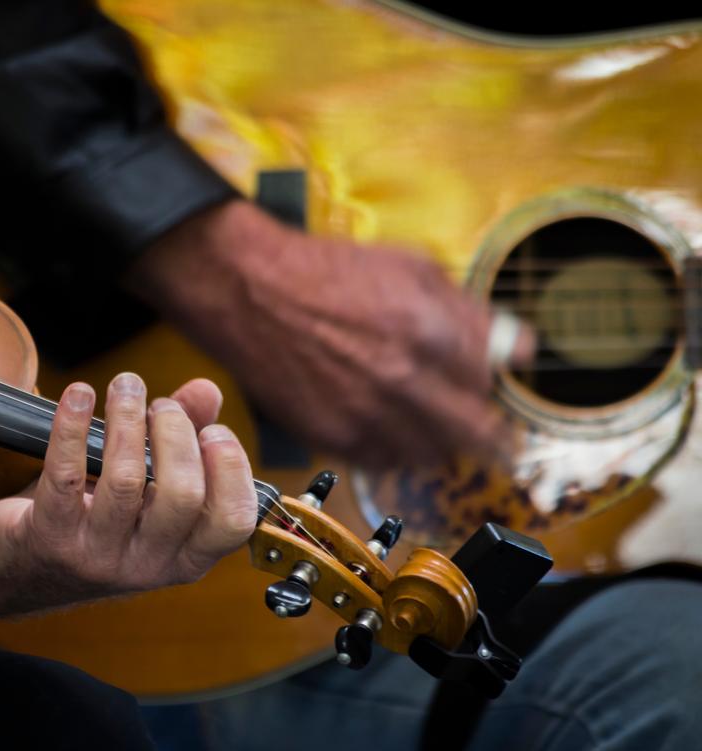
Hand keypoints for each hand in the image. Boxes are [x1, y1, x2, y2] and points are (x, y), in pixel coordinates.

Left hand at [0, 374, 257, 624]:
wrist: (12, 573)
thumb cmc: (90, 523)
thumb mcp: (145, 493)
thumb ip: (182, 442)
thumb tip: (208, 391)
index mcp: (183, 558)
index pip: (232, 523)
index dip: (231, 468)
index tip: (211, 431)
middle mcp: (145, 566)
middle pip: (183, 496)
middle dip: (175, 432)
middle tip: (158, 405)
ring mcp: (96, 556)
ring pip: (126, 480)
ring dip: (126, 418)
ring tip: (124, 388)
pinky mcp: (49, 538)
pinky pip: (66, 474)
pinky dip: (72, 426)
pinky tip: (78, 395)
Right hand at [129, 199, 532, 468]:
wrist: (251, 292)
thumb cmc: (329, 273)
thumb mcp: (412, 268)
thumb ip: (470, 312)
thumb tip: (519, 348)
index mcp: (432, 333)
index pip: (495, 384)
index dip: (498, 387)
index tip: (497, 393)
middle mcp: (404, 381)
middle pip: (475, 436)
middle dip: (491, 438)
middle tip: (496, 441)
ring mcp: (367, 414)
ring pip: (431, 456)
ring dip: (439, 444)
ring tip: (431, 426)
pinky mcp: (333, 435)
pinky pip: (384, 461)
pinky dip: (393, 449)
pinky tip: (386, 424)